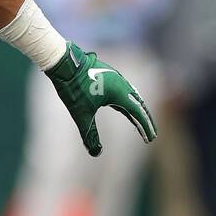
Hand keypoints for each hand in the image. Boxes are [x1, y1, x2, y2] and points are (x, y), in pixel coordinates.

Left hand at [45, 42, 156, 156]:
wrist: (64, 63)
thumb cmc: (73, 87)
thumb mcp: (81, 114)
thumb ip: (89, 134)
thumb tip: (95, 153)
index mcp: (120, 93)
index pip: (138, 113)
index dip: (145, 127)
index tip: (150, 138)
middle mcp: (121, 84)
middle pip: (139, 105)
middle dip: (145, 120)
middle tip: (151, 134)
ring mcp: (115, 78)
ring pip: (132, 96)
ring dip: (137, 110)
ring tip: (140, 123)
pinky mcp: (108, 74)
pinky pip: (123, 90)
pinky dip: (127, 102)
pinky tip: (123, 106)